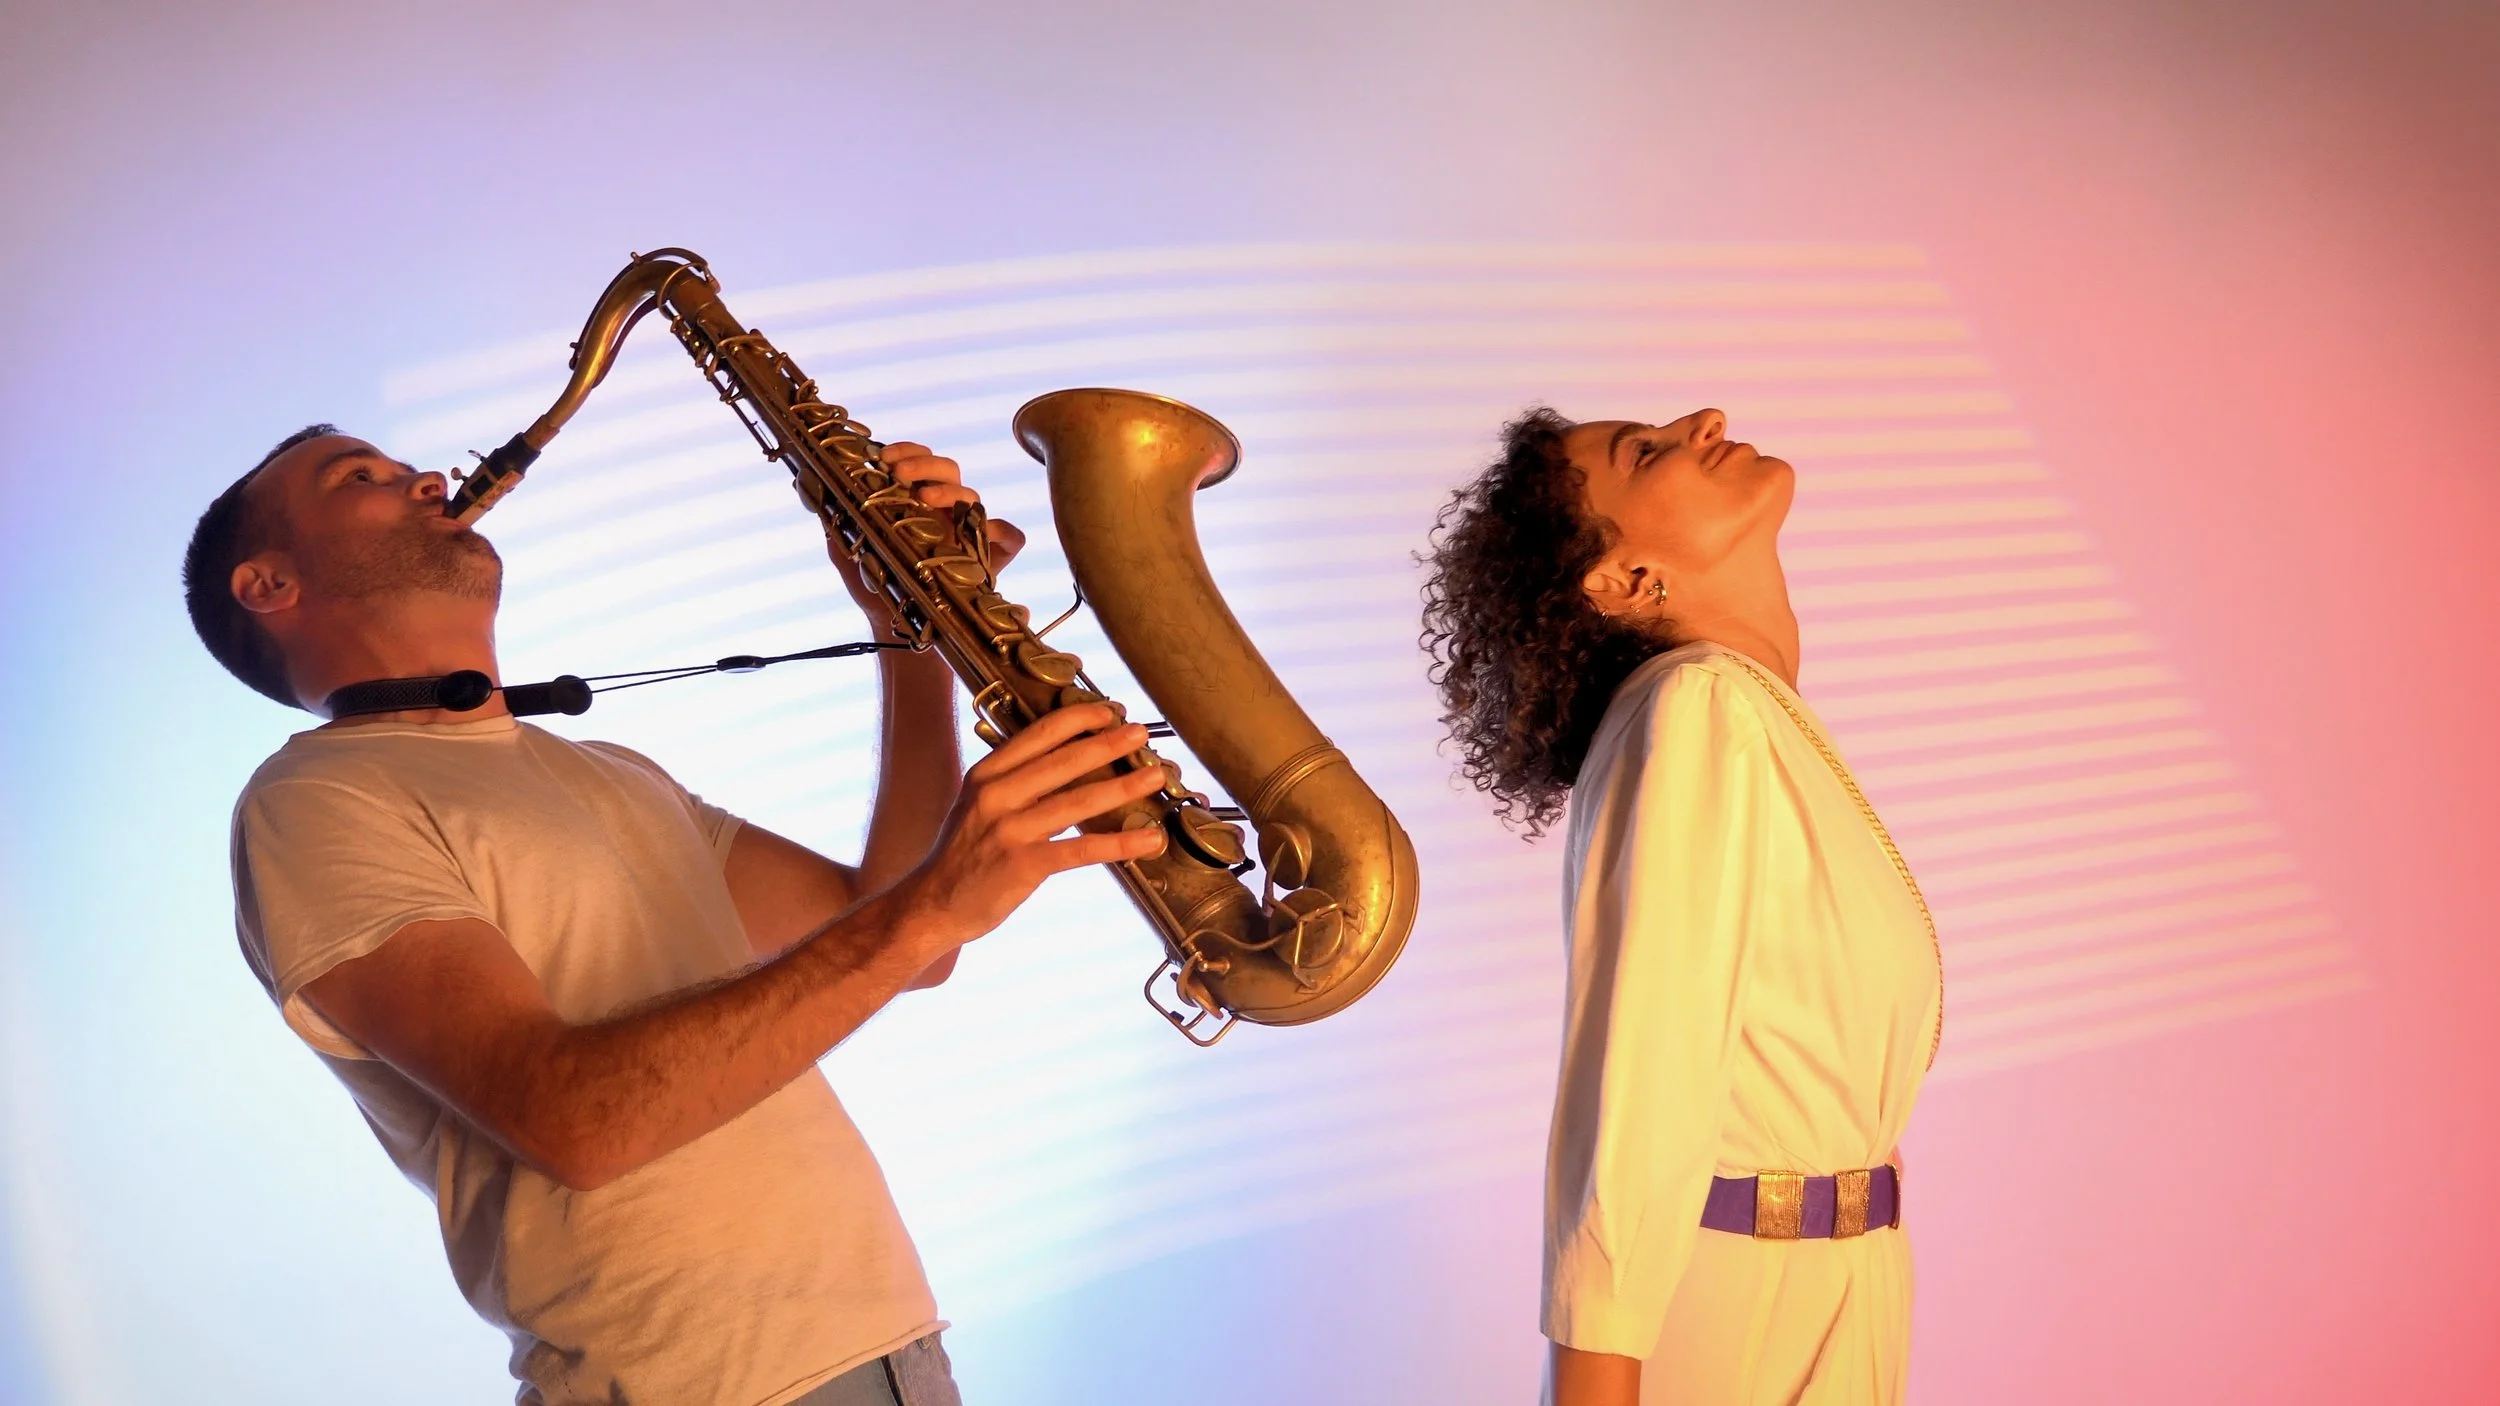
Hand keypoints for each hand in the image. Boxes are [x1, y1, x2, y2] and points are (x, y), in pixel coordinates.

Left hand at [825, 441, 1028, 629]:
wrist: (898, 629)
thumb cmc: (877, 585)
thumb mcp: (848, 548)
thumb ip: (834, 517)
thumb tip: (804, 486)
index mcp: (914, 502)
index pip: (918, 462)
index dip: (906, 452)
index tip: (885, 459)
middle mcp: (943, 511)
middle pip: (948, 469)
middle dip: (925, 464)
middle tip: (900, 474)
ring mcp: (968, 533)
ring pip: (973, 496)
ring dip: (951, 491)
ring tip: (927, 500)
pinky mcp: (990, 560)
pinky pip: (1011, 538)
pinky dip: (1006, 533)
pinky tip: (987, 536)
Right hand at [891, 703, 1167, 948]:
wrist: (932, 905)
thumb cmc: (963, 854)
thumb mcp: (978, 804)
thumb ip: (1015, 781)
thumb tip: (1067, 761)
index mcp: (987, 774)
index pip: (1039, 734)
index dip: (1079, 718)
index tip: (1109, 711)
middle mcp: (997, 795)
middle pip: (1064, 761)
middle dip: (1108, 744)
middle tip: (1141, 732)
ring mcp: (1010, 830)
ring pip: (1079, 800)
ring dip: (1124, 786)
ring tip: (1155, 775)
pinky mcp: (1024, 865)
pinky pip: (1082, 849)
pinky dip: (1120, 843)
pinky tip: (1149, 840)